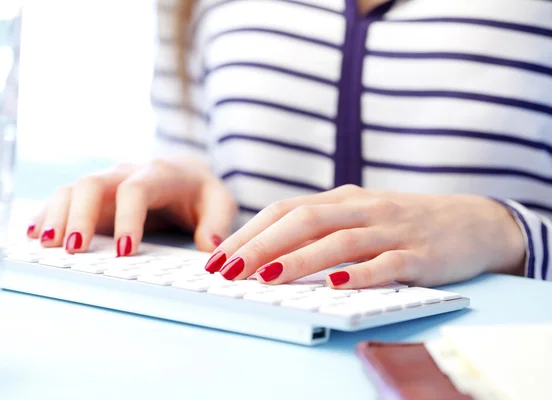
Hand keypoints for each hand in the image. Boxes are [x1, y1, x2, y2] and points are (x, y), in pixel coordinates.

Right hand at [27, 156, 236, 254]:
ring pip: (73, 189)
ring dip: (57, 215)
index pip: (136, 190)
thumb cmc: (201, 192)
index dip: (128, 218)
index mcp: (160, 174)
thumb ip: (218, 222)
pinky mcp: (94, 195)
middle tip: (73, 250)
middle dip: (80, 216)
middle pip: (94, 184)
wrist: (185, 172)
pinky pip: (64, 197)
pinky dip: (48, 214)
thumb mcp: (219, 202)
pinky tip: (35, 234)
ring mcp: (106, 182)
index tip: (125, 252)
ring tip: (46, 245)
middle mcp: (127, 173)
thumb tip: (210, 247)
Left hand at [205, 185, 524, 287]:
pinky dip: (360, 273)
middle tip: (227, 270)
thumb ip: (321, 229)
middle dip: (260, 246)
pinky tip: (336, 283)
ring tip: (266, 277)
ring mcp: (392, 230)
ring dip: (300, 258)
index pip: (285, 210)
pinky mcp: (420, 255)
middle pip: (304, 221)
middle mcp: (362, 209)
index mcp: (343, 199)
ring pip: (339, 241)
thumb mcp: (359, 217)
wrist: (473, 222)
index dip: (249, 233)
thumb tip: (266, 255)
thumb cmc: (403, 223)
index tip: (216, 257)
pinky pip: (387, 263)